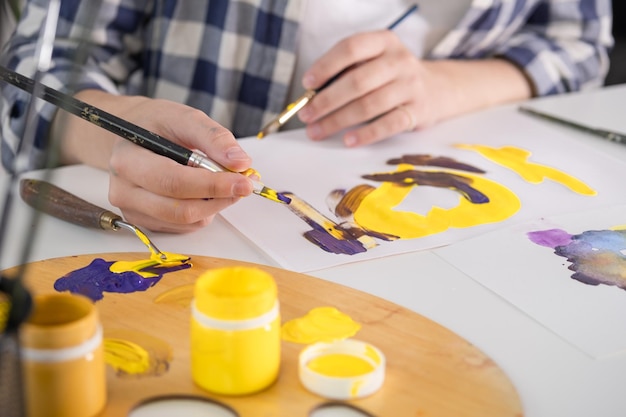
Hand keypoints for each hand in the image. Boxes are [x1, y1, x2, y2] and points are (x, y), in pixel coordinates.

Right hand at [55, 91, 254, 232]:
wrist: (131, 135)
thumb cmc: (156, 125)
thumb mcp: (184, 118)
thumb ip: (213, 137)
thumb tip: (240, 162)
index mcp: (128, 160)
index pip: (173, 182)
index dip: (212, 185)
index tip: (243, 181)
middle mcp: (124, 190)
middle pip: (179, 209)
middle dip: (219, 199)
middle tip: (245, 185)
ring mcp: (133, 210)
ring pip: (185, 221)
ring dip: (215, 205)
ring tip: (227, 183)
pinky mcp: (145, 221)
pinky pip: (184, 226)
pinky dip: (204, 211)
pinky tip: (207, 192)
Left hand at [297, 30, 531, 146]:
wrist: (439, 89)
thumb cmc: (393, 77)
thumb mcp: (374, 63)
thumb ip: (347, 74)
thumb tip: (312, 97)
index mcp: (384, 42)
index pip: (351, 48)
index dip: (326, 66)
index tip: (308, 84)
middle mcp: (400, 61)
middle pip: (357, 81)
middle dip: (327, 101)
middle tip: (307, 115)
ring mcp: (411, 86)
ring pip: (369, 105)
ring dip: (338, 120)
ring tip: (318, 131)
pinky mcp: (419, 111)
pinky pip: (388, 124)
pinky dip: (366, 134)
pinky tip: (348, 140)